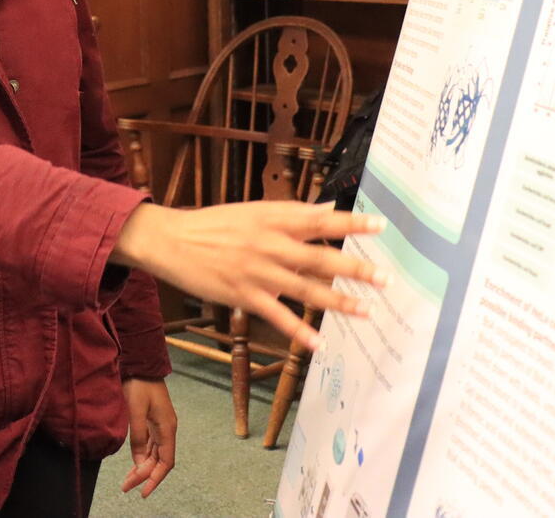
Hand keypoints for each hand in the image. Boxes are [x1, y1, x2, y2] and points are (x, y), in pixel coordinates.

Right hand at [112, 201, 389, 348]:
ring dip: (337, 302)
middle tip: (385, 279)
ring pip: (304, 289)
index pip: (318, 220)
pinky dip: (298, 330)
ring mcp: (256, 272)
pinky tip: (319, 343)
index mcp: (271, 219)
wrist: (169, 240)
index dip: (350, 223)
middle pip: (318, 257)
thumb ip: (291, 213)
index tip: (380, 227)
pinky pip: (277, 316)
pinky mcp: (243, 295)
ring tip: (366, 311)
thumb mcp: (251, 211)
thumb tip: (327, 210)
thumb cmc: (212, 225)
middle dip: (354, 268)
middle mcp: (268, 244)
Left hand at [118, 378, 176, 497]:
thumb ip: (138, 435)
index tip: (143, 491)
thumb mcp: (136, 410)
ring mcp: (160, 426)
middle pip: (159, 461)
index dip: (155, 478)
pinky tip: (133, 464)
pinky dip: (141, 457)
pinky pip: (149, 446)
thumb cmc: (139, 384)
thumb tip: (139, 460)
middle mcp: (166, 430)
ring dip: (142, 468)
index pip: (166, 462)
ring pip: (154, 455)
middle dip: (145, 476)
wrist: (142, 364)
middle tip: (127, 488)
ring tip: (127, 482)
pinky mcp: (152, 422)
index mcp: (167, 428)